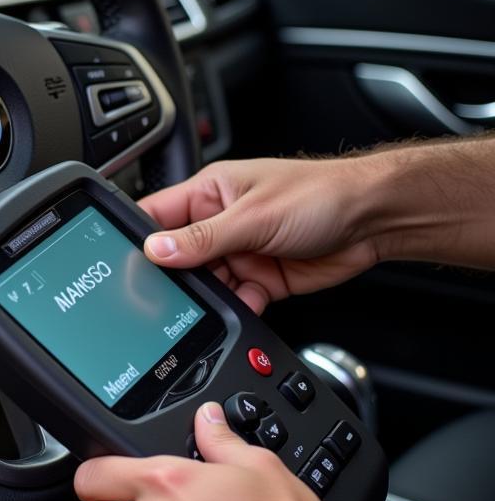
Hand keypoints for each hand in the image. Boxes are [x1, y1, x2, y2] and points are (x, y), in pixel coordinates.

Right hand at [139, 157, 381, 313]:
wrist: (375, 220)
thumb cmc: (320, 195)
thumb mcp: (253, 217)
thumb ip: (203, 238)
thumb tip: (157, 250)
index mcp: (209, 193)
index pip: (157, 215)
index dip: (139, 238)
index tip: (126, 264)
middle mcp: (220, 222)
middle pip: (179, 256)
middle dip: (175, 276)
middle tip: (166, 294)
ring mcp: (240, 252)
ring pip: (207, 283)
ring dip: (209, 296)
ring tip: (215, 297)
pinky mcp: (261, 278)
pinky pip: (236, 299)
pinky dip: (237, 307)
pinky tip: (245, 302)